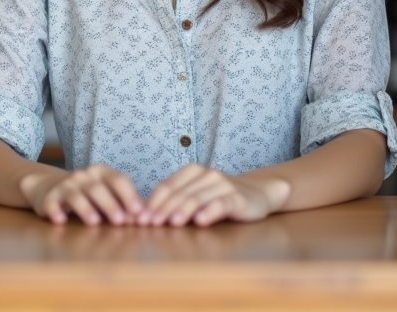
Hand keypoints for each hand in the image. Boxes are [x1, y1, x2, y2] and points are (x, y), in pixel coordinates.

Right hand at [19, 164, 144, 225]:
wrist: (49, 187)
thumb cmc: (86, 194)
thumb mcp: (105, 193)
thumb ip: (124, 204)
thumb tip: (146, 219)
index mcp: (101, 172)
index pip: (118, 180)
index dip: (129, 196)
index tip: (139, 212)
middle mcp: (84, 176)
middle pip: (98, 188)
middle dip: (110, 204)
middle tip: (121, 221)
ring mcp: (65, 185)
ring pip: (76, 195)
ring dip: (86, 209)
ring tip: (95, 222)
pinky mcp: (49, 197)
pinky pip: (52, 203)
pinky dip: (56, 211)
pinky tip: (61, 221)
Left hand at [138, 165, 287, 226]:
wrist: (257, 193)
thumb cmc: (219, 197)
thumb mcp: (196, 195)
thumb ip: (176, 201)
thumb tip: (146, 217)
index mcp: (191, 171)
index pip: (166, 187)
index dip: (152, 203)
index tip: (139, 220)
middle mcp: (206, 174)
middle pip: (179, 193)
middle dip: (162, 209)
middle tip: (150, 224)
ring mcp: (222, 184)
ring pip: (197, 198)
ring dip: (183, 210)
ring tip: (172, 223)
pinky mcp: (236, 198)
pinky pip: (221, 204)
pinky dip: (209, 212)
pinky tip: (201, 221)